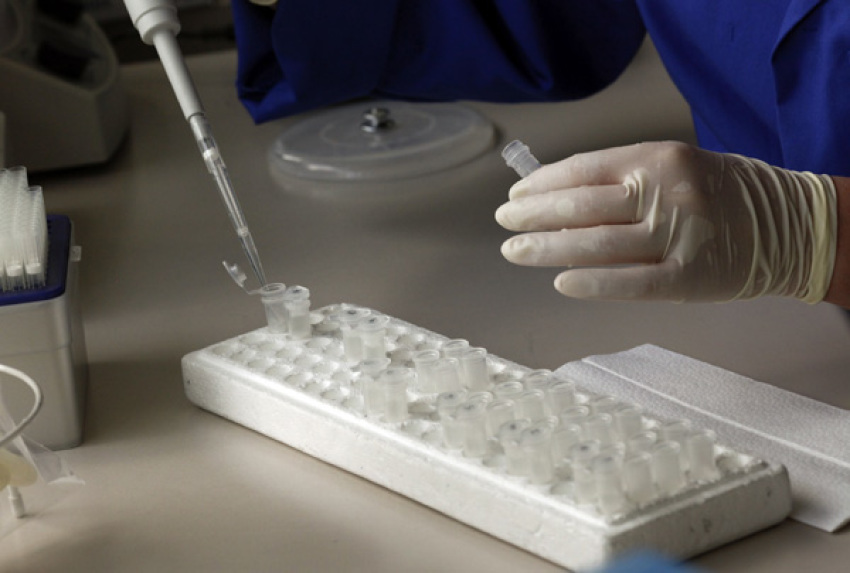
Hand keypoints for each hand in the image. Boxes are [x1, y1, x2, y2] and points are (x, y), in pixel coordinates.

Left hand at [495, 141, 836, 302]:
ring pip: (596, 244)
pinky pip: (631, 283)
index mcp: (656, 158)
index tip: (515, 196)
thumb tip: (556, 196)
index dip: (541, 185)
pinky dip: (592, 283)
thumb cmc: (717, 192)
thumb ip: (620, 179)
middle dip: (533, 216)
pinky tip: (561, 282)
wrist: (785, 222)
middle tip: (503, 223)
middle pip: (581, 206)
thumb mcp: (672, 166)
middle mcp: (663, 193)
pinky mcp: (688, 278)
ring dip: (547, 249)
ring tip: (515, 251)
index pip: (582, 170)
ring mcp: (677, 238)